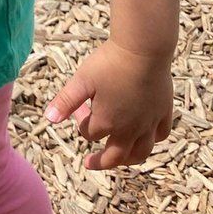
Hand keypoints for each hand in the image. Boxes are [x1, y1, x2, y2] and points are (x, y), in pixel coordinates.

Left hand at [44, 39, 173, 169]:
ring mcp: (149, 122)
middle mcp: (130, 129)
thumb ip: (65, 101)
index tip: (80, 106)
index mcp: (107, 122)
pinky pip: (162, 134)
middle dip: (101, 162)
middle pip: (115, 156)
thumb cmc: (109, 63)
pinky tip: (149, 136)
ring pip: (142, 152)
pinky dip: (154, 139)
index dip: (81, 121)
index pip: (89, 133)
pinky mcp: (164, 112)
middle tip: (90, 164)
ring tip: (121, 159)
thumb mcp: (81, 80)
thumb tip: (49, 119)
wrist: (143, 49)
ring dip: (129, 159)